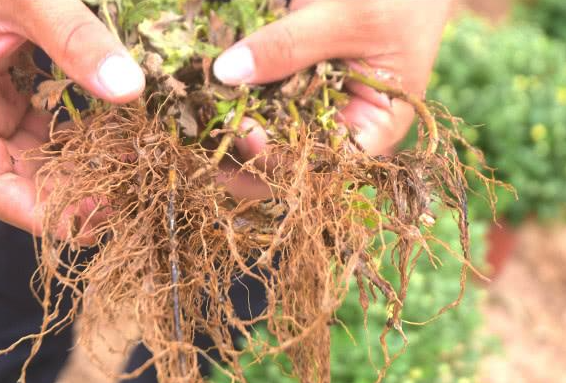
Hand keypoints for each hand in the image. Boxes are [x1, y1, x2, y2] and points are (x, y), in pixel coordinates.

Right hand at [0, 0, 144, 233]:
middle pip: (13, 176)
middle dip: (63, 198)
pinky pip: (47, 128)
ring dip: (77, 172)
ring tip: (125, 180)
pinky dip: (80, 140)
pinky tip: (117, 142)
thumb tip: (128, 89)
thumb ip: (73, 36)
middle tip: (119, 207)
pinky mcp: (17, 88)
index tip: (83, 225)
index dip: (30, 211)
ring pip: (34, 156)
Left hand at [213, 0, 451, 198]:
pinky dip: (229, 104)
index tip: (242, 131)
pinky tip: (200, 102)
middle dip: (239, 158)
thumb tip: (228, 73)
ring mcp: (313, 111)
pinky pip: (258, 104)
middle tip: (194, 146)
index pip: (321, 164)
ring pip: (263, 139)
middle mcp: (339, 130)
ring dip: (225, 136)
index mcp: (373, 130)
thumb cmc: (401, 0)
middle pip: (284, 163)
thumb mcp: (353, 17)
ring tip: (188, 129)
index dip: (279, 160)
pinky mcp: (292, 89)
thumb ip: (292, 45)